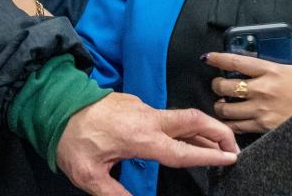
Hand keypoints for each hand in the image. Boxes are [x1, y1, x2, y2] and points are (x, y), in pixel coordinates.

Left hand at [56, 93, 238, 195]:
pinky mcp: (137, 104)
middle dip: (218, 132)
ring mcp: (143, 108)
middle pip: (194, 120)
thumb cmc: (72, 140)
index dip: (209, 157)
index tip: (230, 159)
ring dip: (203, 130)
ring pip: (182, 117)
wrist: (57, 104)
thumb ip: (115, 194)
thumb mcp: (89, 176)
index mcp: (141, 138)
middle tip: (234, 148)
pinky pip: (167, 116)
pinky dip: (184, 126)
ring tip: (217, 147)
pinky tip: (184, 138)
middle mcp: (148, 119)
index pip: (183, 150)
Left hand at [206, 47, 291, 133]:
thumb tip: (288, 45)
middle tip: (218, 84)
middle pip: (226, 86)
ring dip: (220, 105)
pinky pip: (236, 126)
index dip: (218, 59)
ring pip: (226, 108)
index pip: (236, 62)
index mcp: (271, 71)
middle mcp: (262, 89)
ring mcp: (260, 109)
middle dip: (216, 85)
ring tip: (222, 103)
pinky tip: (230, 119)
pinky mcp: (262, 125)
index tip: (209, 57)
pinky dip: (229, 123)